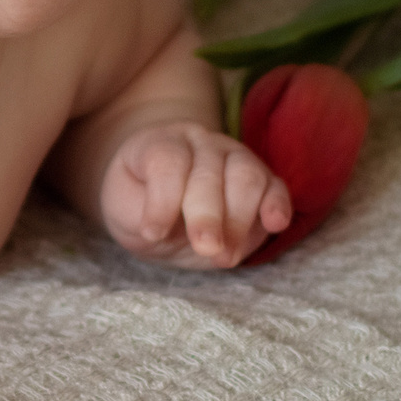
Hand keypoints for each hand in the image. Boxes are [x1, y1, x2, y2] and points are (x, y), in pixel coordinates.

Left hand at [102, 120, 291, 268]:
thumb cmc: (139, 204)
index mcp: (162, 143)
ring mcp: (235, 159)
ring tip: (224, 258)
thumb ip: (137, 213)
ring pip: (247, 177)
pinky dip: (278, 204)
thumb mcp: (122, 209)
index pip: (166, 161)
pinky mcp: (262, 184)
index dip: (161, 199)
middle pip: (209, 172)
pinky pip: (276, 187)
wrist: (163, 204)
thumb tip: (165, 228)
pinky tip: (275, 224)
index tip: (152, 233)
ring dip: (238, 221)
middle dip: (208, 214)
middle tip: (205, 248)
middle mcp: (202, 145)